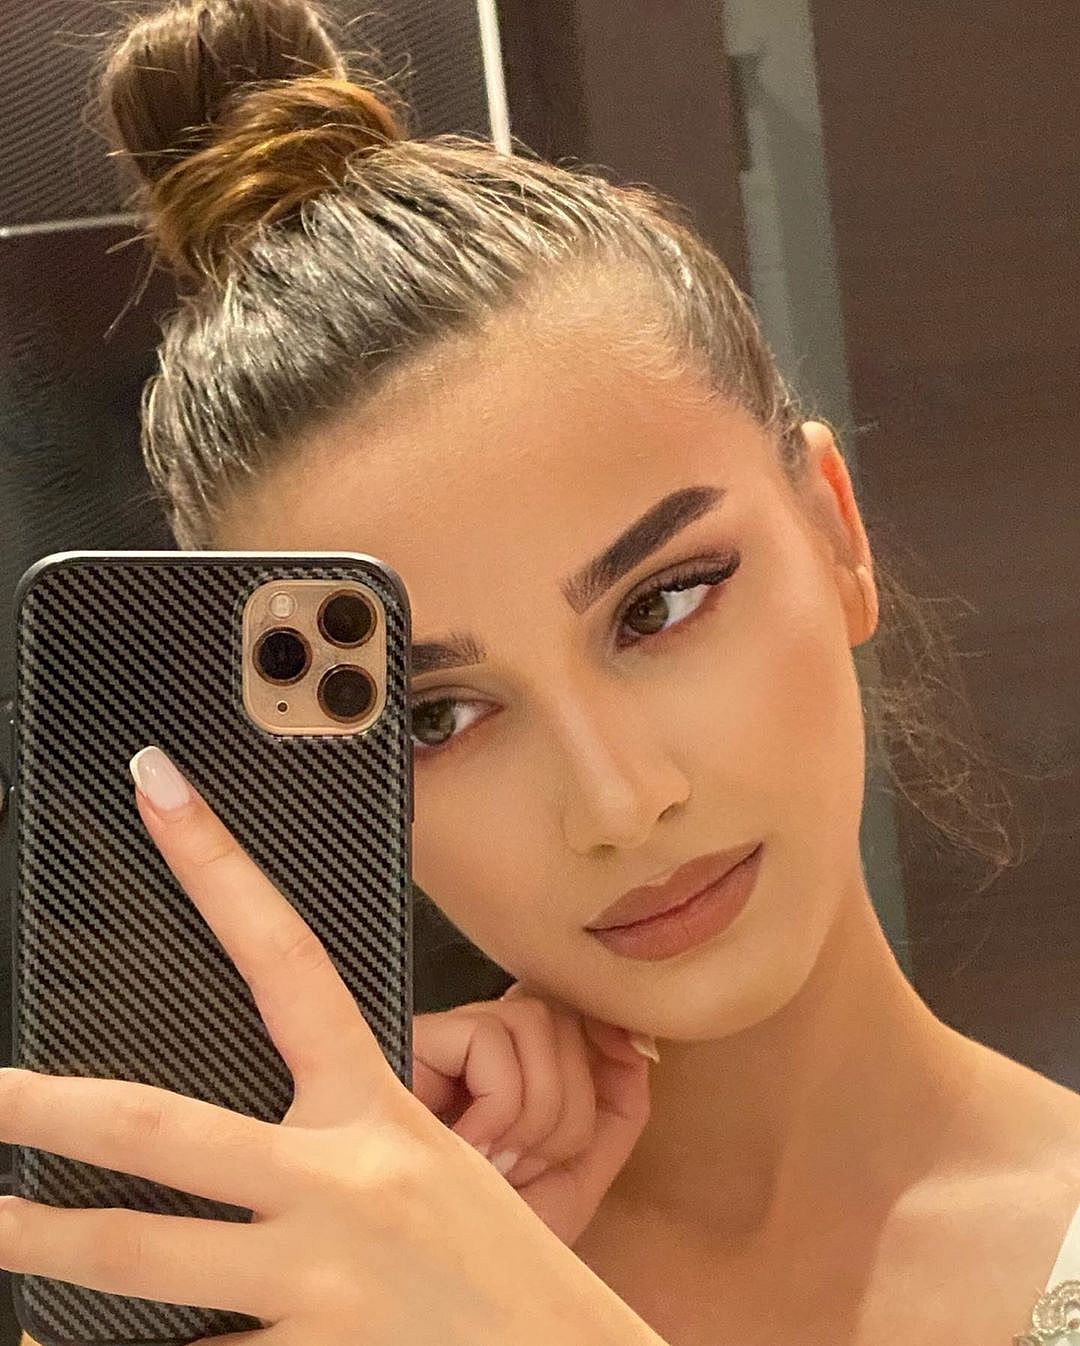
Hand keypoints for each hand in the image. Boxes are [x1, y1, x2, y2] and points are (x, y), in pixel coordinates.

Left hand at [0, 745, 666, 1345]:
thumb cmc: (486, 1258)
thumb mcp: (423, 1166)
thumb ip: (326, 1141)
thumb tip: (196, 1145)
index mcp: (376, 1111)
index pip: (288, 960)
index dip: (219, 866)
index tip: (158, 788)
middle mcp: (341, 1184)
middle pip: (161, 1126)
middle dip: (45, 1108)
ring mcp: (316, 1284)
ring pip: (137, 1257)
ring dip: (36, 1243)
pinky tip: (56, 1337)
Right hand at [413, 986, 655, 1246]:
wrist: (434, 1288)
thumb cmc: (493, 1239)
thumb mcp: (575, 1176)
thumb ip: (616, 1109)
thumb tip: (637, 1042)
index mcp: (514, 1071)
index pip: (570, 1011)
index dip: (605, 1029)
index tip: (630, 1056)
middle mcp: (477, 1048)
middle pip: (560, 1017)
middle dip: (568, 1105)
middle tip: (524, 1164)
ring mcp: (444, 1042)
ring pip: (532, 1019)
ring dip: (533, 1108)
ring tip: (495, 1161)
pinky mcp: (412, 1041)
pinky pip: (489, 1038)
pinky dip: (498, 1104)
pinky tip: (466, 1147)